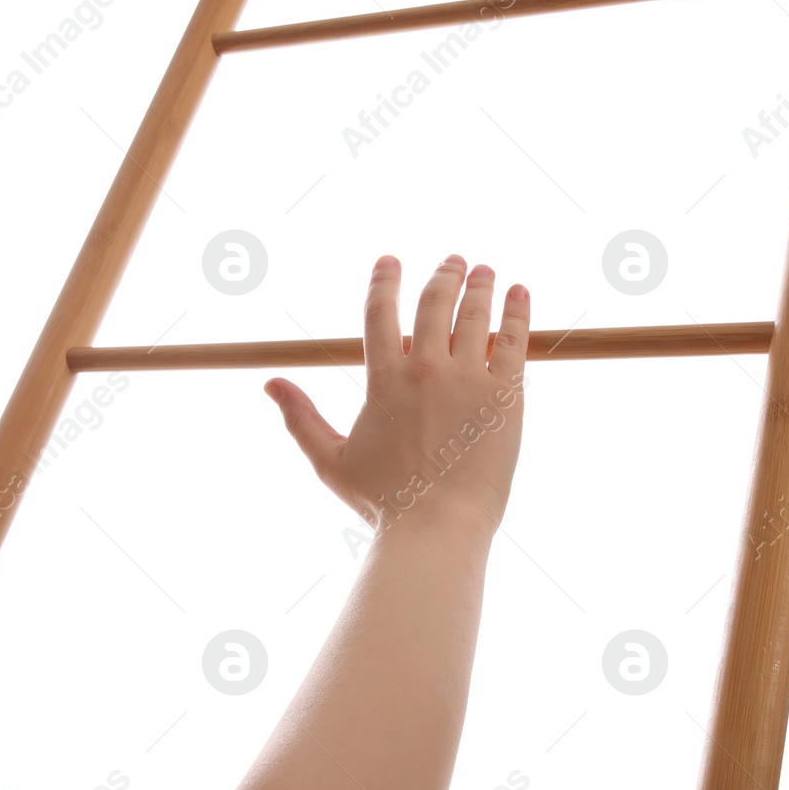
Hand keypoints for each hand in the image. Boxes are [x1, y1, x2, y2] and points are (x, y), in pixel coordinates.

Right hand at [264, 253, 530, 537]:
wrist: (437, 529)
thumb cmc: (384, 503)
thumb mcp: (330, 461)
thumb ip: (300, 418)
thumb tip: (270, 384)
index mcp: (384, 380)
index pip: (380, 311)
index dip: (385, 279)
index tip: (390, 260)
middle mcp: (426, 370)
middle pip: (434, 303)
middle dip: (444, 274)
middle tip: (455, 261)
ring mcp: (468, 380)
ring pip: (475, 314)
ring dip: (480, 285)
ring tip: (484, 271)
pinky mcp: (506, 397)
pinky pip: (514, 341)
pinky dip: (516, 311)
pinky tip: (519, 292)